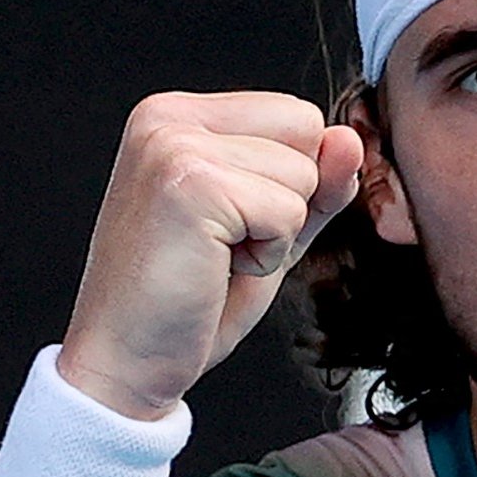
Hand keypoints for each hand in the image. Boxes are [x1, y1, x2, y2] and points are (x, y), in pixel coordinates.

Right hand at [56, 92, 367, 421]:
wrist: (126, 360)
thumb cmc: (187, 302)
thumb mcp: (267, 231)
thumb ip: (313, 185)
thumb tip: (350, 141)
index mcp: (180, 116)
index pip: (298, 115)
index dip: (292, 183)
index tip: (232, 225)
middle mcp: (169, 117)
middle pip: (308, 131)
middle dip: (289, 201)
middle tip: (224, 245)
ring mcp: (175, 145)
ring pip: (303, 175)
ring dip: (276, 235)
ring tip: (215, 258)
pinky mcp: (192, 184)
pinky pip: (288, 212)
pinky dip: (267, 256)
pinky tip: (216, 269)